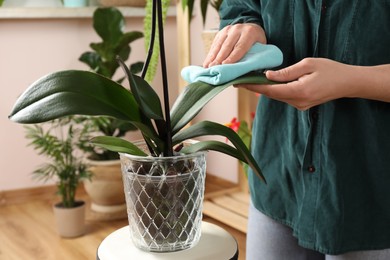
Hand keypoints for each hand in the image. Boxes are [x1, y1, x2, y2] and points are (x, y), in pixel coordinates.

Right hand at [203, 23, 266, 67]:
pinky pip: (214, 44)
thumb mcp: (260, 50)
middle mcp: (238, 29)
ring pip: (219, 44)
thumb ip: (254, 61)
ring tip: (207, 67)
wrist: (252, 28)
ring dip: (212, 57)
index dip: (232, 57)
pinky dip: (210, 54)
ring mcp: (228, 29)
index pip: (240, 47)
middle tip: (213, 68)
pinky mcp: (221, 32)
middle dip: (219, 58)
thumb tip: (241, 79)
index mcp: (250, 33)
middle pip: (227, 46)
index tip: (224, 65)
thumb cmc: (257, 44)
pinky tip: (207, 63)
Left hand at [236, 58, 358, 109]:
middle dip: (255, 87)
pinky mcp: (301, 105)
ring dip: (265, 89)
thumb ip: (286, 72)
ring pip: (277, 96)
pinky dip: (275, 90)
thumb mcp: (308, 64)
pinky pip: (284, 97)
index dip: (253, 87)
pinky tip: (268, 83)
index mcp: (299, 91)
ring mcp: (300, 106)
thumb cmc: (330, 70)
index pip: (269, 90)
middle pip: (271, 95)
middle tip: (241, 79)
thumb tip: (268, 75)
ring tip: (251, 80)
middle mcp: (297, 102)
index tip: (239, 83)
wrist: (347, 83)